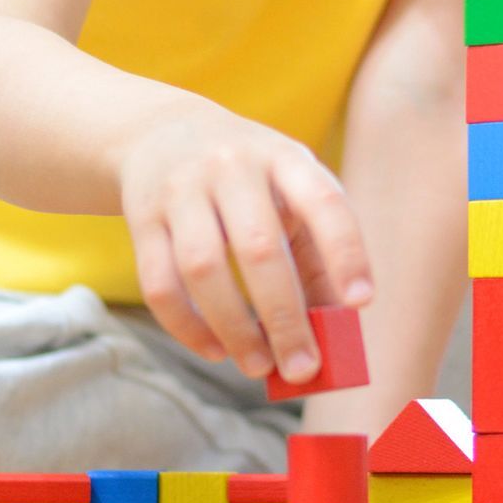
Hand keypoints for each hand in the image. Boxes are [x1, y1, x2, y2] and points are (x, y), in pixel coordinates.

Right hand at [119, 97, 372, 382]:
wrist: (161, 134)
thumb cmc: (249, 179)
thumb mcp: (290, 190)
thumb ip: (316, 251)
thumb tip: (336, 329)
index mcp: (283, 156)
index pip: (322, 201)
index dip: (345, 251)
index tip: (360, 302)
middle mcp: (232, 166)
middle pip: (259, 247)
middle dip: (285, 317)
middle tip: (304, 368)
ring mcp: (181, 189)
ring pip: (202, 268)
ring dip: (235, 327)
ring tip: (260, 367)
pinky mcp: (142, 218)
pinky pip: (159, 283)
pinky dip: (188, 327)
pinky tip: (216, 351)